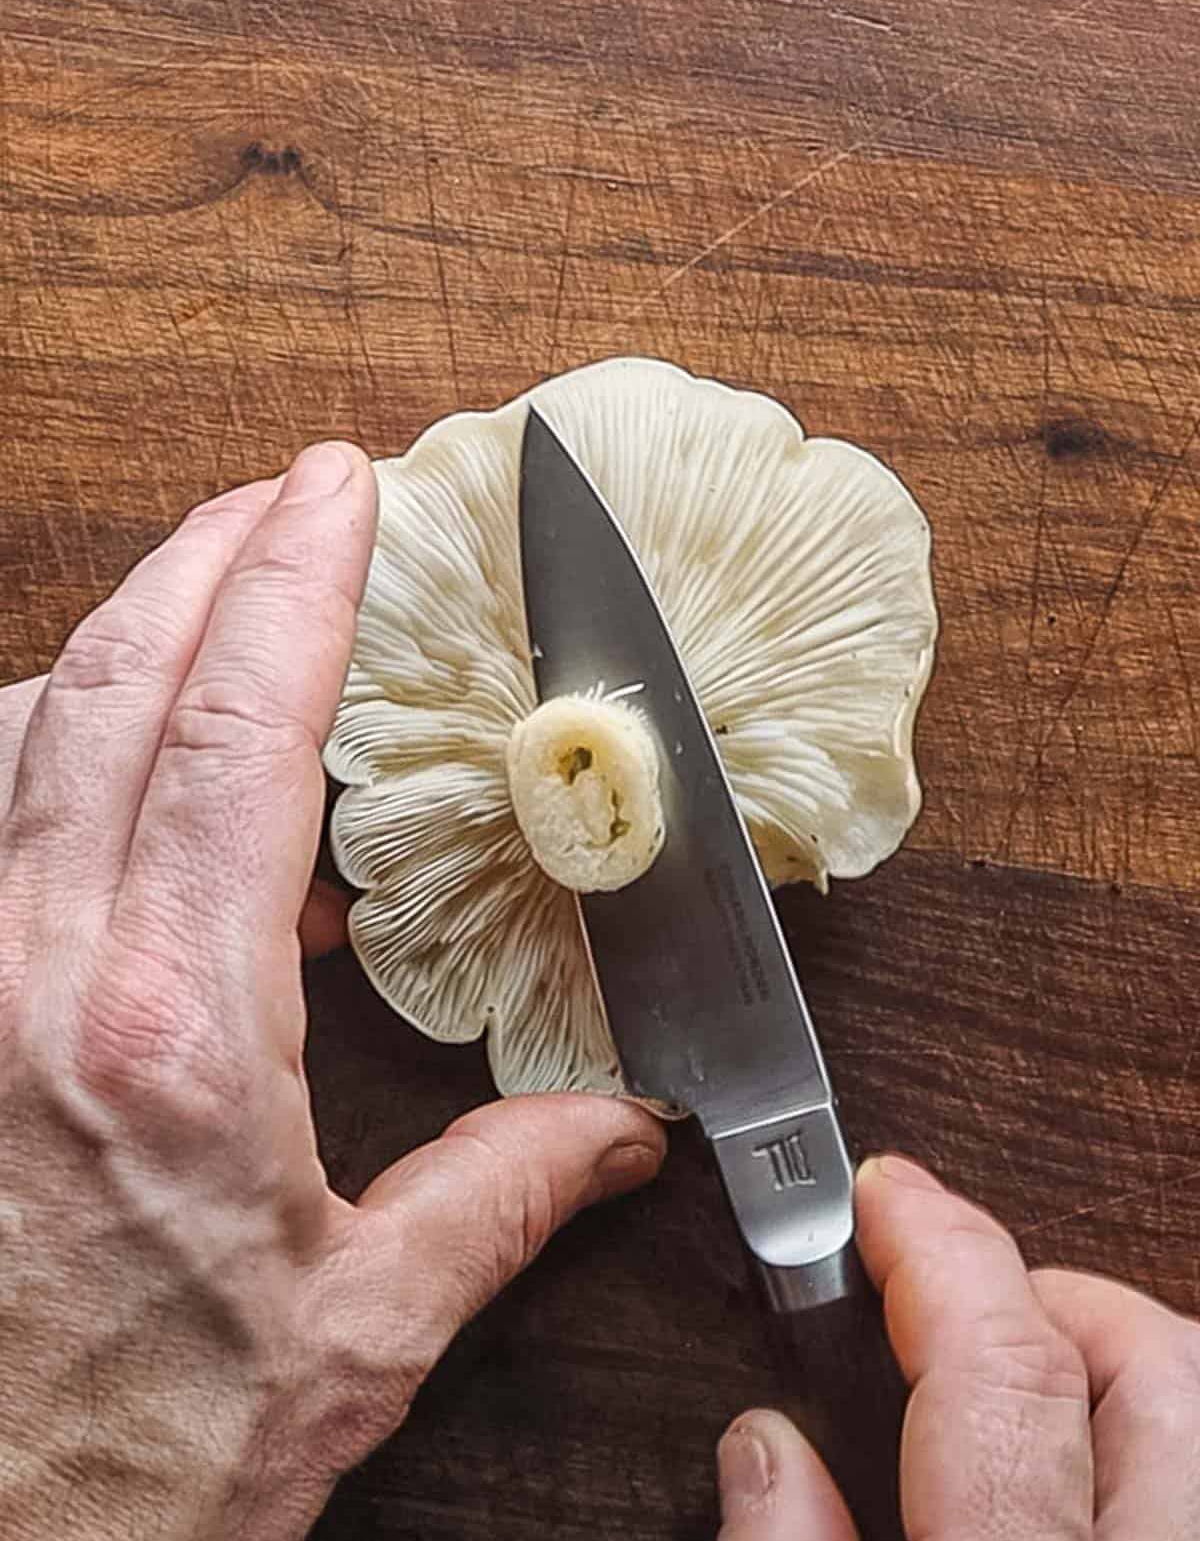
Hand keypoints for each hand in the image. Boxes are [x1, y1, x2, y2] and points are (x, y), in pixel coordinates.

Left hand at [0, 444, 664, 1540]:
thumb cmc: (141, 1460)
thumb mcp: (356, 1340)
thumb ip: (502, 1200)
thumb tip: (625, 1129)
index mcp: (171, 1039)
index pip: (238, 739)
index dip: (294, 588)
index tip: (339, 491)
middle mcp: (36, 983)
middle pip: (110, 686)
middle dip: (202, 556)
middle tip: (285, 496)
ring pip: (14, 734)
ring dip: (123, 644)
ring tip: (218, 610)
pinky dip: (50, 749)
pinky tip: (122, 774)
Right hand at [716, 1155, 1199, 1538]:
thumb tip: (766, 1447)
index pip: (1005, 1378)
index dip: (940, 1256)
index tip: (885, 1196)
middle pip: (1156, 1368)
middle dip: (1047, 1296)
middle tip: (945, 1301)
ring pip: (1194, 1406)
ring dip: (1108, 1365)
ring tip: (1006, 1382)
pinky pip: (1194, 1473)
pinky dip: (1143, 1442)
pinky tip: (1066, 1470)